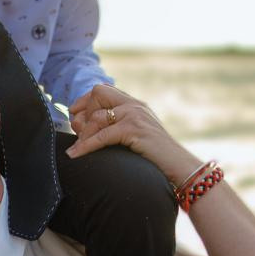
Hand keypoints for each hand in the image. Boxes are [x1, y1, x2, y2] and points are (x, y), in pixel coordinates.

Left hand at [67, 84, 199, 187]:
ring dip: (83, 133)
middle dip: (83, 111)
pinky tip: (75, 154)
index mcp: (135, 104)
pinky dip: (86, 146)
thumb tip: (82, 127)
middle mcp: (134, 105)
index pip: (102, 89)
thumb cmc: (155, 157)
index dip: (85, 100)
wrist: (179, 165)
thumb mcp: (134, 136)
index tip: (75, 115)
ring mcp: (135, 115)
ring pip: (97, 116)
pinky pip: (102, 135)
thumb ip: (116, 127)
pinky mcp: (134, 129)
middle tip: (77, 131)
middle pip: (98, 93)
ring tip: (76, 148)